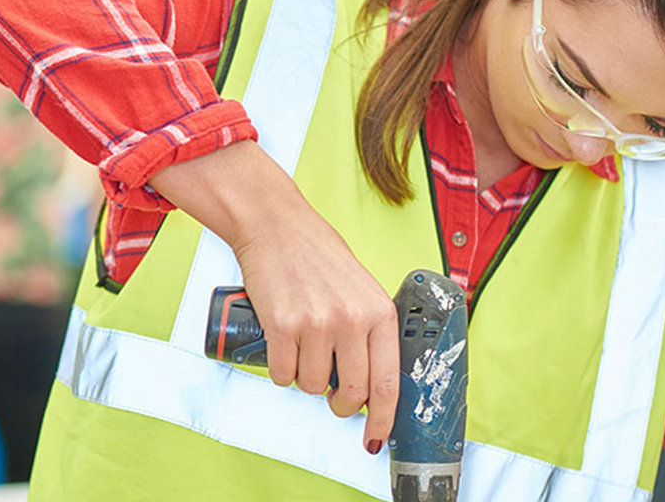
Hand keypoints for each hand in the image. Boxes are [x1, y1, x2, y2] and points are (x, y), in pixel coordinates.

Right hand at [149, 141, 400, 452]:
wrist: (276, 226)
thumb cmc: (318, 256)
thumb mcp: (360, 289)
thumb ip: (369, 330)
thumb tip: (370, 385)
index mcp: (378, 312)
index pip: (388, 383)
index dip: (383, 420)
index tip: (376, 438)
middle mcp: (351, 320)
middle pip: (351, 393)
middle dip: (341, 404)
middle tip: (333, 395)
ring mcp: (316, 324)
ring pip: (313, 385)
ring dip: (306, 379)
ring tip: (303, 351)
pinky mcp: (282, 326)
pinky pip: (283, 375)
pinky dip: (281, 372)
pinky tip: (282, 350)